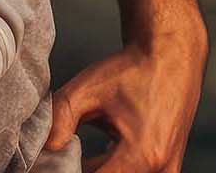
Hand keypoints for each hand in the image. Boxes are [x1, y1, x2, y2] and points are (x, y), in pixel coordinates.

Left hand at [46, 33, 206, 171]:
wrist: (171, 55)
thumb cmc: (134, 70)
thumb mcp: (87, 89)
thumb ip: (60, 118)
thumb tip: (45, 146)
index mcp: (142, 154)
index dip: (68, 170)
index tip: (54, 159)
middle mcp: (161, 167)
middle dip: (82, 169)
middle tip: (64, 153)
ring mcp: (170, 167)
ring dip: (100, 170)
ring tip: (79, 152)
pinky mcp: (171, 163)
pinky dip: (117, 168)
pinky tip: (102, 154)